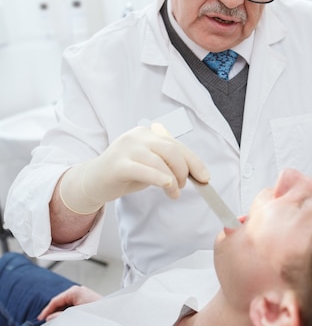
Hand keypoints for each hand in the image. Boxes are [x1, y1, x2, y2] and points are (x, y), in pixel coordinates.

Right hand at [37, 285, 102, 320]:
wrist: (114, 317)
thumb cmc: (98, 314)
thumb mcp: (75, 315)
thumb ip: (61, 316)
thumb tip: (49, 318)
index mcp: (75, 291)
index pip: (55, 300)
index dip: (46, 311)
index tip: (40, 320)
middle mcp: (79, 291)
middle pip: (61, 302)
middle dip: (53, 313)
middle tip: (46, 324)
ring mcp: (83, 296)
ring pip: (67, 305)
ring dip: (61, 314)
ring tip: (55, 324)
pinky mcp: (87, 302)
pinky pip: (73, 307)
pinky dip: (68, 314)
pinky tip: (66, 322)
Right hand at [59, 123, 209, 213]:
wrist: (93, 182)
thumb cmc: (125, 173)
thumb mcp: (150, 164)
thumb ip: (169, 162)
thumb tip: (197, 171)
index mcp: (147, 133)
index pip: (176, 145)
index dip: (194, 161)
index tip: (205, 177)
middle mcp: (137, 136)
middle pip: (170, 150)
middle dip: (183, 170)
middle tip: (183, 186)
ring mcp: (126, 148)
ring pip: (159, 161)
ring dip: (172, 180)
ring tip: (173, 193)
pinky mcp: (117, 164)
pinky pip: (144, 170)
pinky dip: (159, 178)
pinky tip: (167, 186)